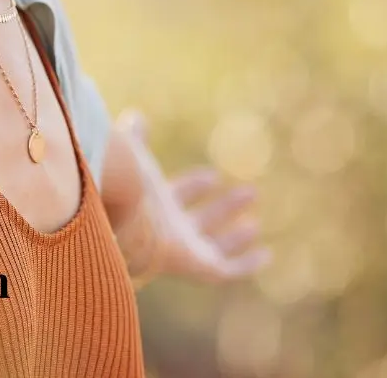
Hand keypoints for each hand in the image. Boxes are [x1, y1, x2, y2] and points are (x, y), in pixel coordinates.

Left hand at [112, 110, 269, 288]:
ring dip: (236, 236)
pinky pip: (227, 270)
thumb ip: (134, 138)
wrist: (121, 216)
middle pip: (200, 221)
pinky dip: (246, 265)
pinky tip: (265, 255)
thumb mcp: (134, 154)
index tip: (213, 176)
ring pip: (215, 246)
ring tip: (255, 225)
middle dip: (224, 208)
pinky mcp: (198, 266)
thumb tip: (135, 116)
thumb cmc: (125, 184)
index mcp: (152, 205)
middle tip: (250, 193)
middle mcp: (169, 230)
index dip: (196, 185)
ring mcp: (184, 250)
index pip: (178, 196)